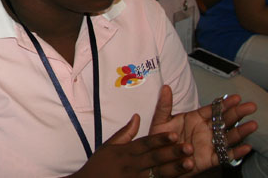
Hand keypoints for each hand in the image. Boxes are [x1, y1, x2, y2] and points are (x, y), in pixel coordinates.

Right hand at [73, 114, 193, 177]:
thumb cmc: (99, 165)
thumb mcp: (108, 146)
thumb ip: (125, 133)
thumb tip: (137, 116)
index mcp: (124, 152)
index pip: (145, 144)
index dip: (159, 139)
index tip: (174, 134)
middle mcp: (131, 166)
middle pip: (155, 158)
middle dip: (172, 153)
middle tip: (189, 147)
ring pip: (158, 174)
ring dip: (175, 169)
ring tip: (190, 164)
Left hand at [149, 85, 257, 170]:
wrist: (158, 159)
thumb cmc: (161, 139)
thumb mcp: (160, 120)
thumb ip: (164, 105)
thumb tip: (165, 87)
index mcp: (195, 118)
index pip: (213, 109)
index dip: (224, 103)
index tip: (236, 97)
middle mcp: (205, 130)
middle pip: (224, 120)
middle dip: (237, 113)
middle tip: (250, 106)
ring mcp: (209, 144)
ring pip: (228, 137)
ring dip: (241, 131)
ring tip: (252, 125)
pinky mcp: (209, 159)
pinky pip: (224, 156)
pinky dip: (235, 152)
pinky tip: (245, 147)